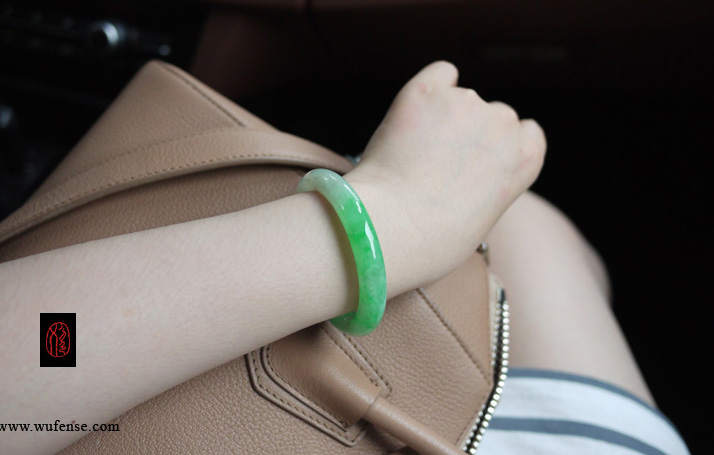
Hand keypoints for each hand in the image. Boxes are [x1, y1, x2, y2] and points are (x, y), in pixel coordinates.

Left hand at [345, 61, 545, 288]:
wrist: (393, 229)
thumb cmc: (433, 240)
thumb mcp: (482, 220)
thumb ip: (487, 185)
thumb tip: (465, 172)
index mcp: (526, 157)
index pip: (527, 134)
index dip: (501, 146)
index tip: (481, 161)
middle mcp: (503, 122)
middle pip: (494, 116)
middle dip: (472, 133)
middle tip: (439, 164)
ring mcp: (464, 103)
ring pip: (460, 99)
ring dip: (444, 117)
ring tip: (414, 156)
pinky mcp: (424, 91)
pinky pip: (439, 75)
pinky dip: (429, 90)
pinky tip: (413, 112)